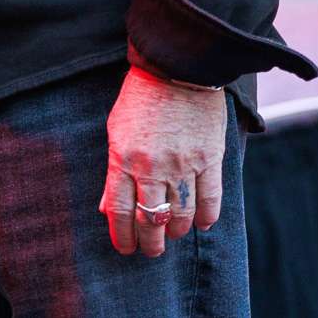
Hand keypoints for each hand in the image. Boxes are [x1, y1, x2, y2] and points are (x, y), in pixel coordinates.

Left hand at [98, 67, 226, 257]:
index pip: (120, 211)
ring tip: (173, 234)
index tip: (125, 248)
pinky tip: (200, 224)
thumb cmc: (141, 97)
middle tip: (151, 250)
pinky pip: (210, 201)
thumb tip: (107, 207)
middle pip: (151, 221)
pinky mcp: (209, 159)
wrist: (176, 67)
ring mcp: (183, 164)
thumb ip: (114, 170)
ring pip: (181, 216)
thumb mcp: (116, 129)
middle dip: (150, 243)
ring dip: (176, 232)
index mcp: (124, 157)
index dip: (122, 236)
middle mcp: (153, 166)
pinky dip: (205, 218)